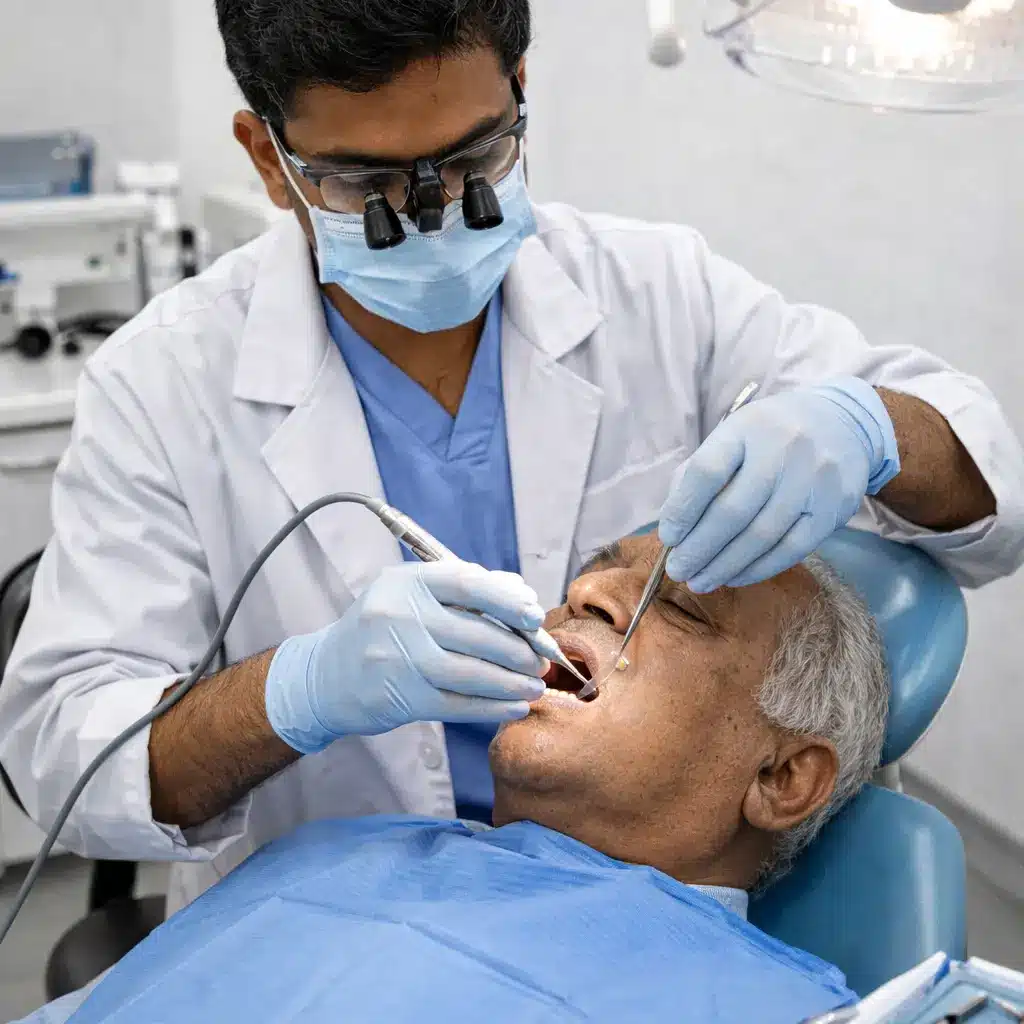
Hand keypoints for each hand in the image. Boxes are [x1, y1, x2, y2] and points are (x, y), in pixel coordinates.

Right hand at [265, 561, 547, 753]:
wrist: (327, 676)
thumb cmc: (383, 628)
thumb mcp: (412, 594)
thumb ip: (466, 589)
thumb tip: (522, 594)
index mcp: (407, 582)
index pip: (467, 584)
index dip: (508, 600)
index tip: (536, 616)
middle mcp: (399, 616)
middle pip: (476, 632)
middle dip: (519, 650)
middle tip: (542, 660)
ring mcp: (398, 658)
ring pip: (471, 672)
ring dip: (512, 682)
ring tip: (535, 686)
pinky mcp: (400, 697)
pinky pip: (457, 704)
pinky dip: (492, 707)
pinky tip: (514, 706)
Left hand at [659, 378, 899, 592]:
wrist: (843, 425)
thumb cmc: (769, 438)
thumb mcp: (732, 437)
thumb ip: (697, 476)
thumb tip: (674, 528)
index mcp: (746, 428)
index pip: (706, 472)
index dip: (682, 510)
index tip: (668, 537)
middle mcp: (783, 450)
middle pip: (732, 511)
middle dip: (699, 548)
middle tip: (678, 571)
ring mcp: (813, 480)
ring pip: (761, 536)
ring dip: (724, 566)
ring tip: (700, 582)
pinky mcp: (834, 509)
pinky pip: (791, 549)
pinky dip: (758, 569)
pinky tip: (734, 577)